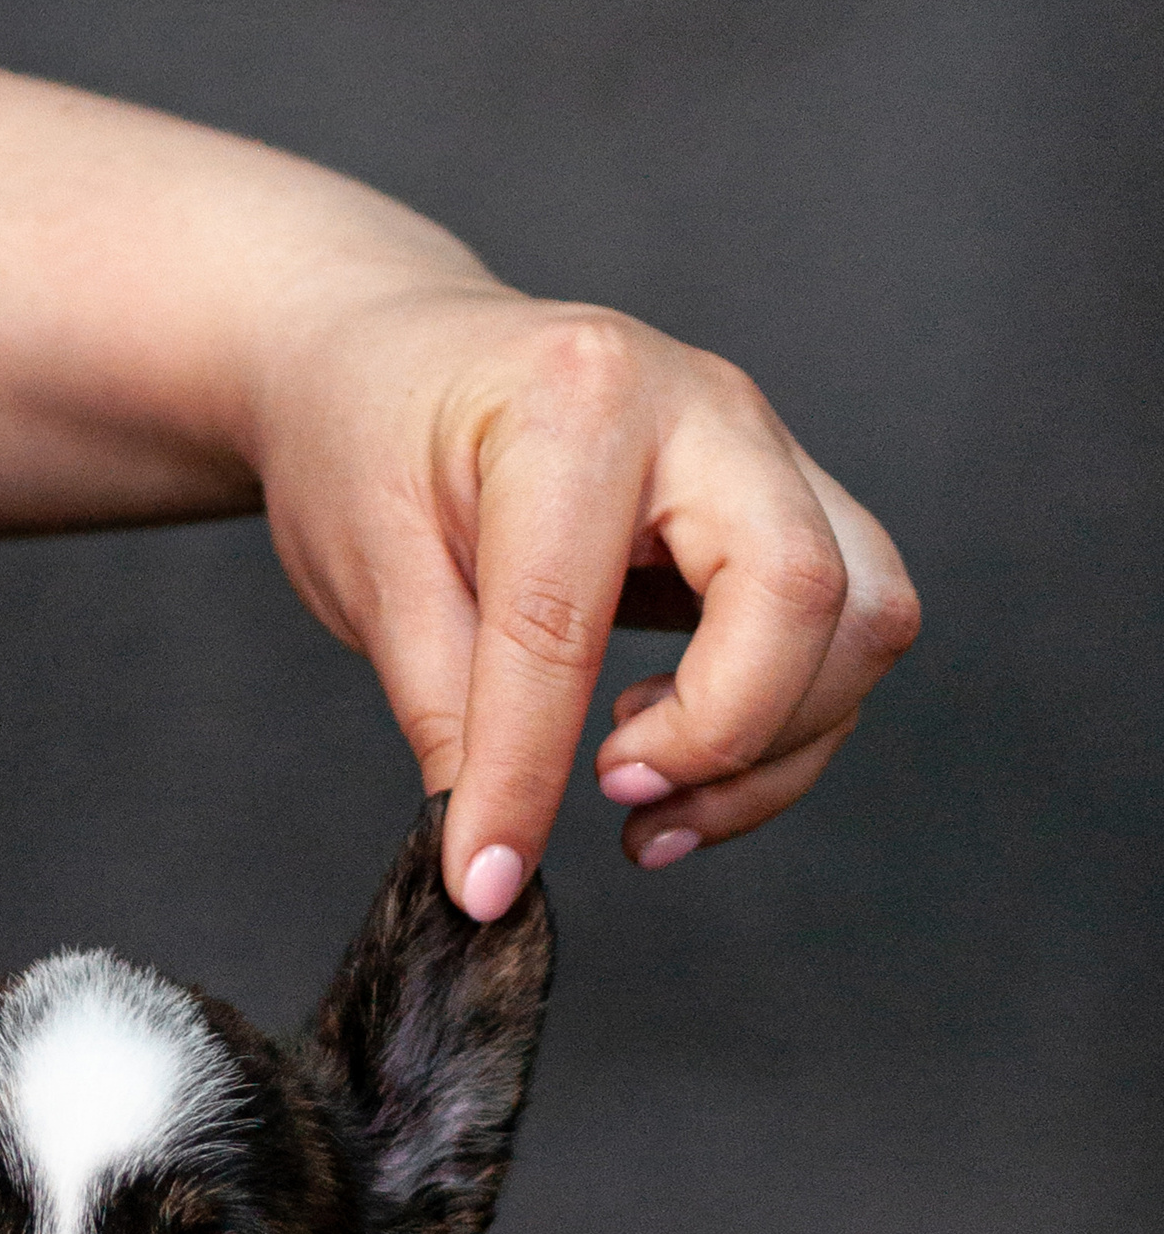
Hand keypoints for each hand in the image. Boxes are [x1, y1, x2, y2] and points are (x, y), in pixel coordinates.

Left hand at [251, 280, 917, 916]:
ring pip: (861, 618)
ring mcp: (763, 449)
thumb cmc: (372, 440)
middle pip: (804, 595)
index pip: (570, 618)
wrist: (392, 359)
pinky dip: (780, 728)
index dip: (529, 770)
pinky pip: (844, 632)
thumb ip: (447, 716)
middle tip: (612, 793)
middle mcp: (702, 407)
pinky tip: (670, 757)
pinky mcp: (786, 504)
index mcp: (573, 401)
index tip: (488, 875)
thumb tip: (493, 863)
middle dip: (725, 735)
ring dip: (774, 747)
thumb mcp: (373, 577)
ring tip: (643, 803)